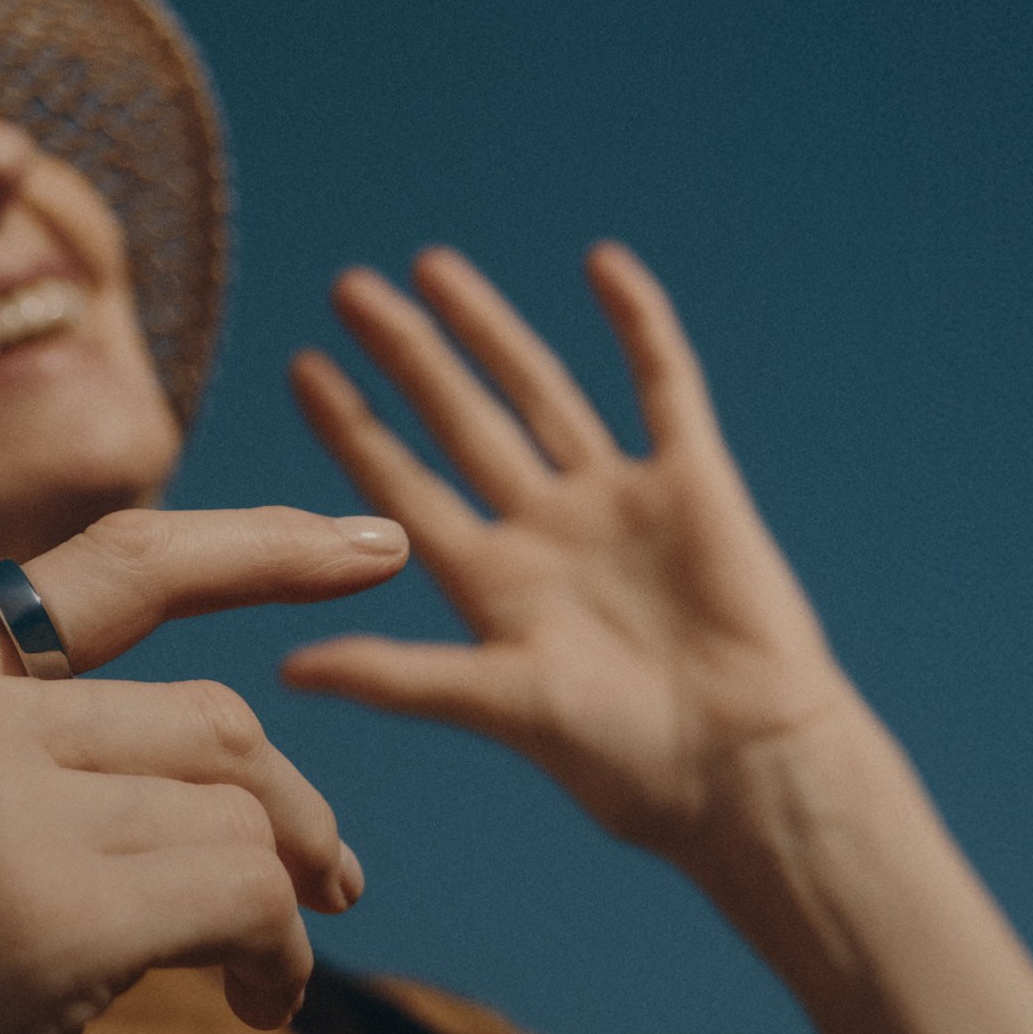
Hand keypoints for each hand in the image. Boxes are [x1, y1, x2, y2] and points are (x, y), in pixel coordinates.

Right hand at [0, 506, 405, 1033]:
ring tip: (268, 980)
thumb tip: (200, 782)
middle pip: (210, 719)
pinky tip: (259, 1012)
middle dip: (293, 807)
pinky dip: (280, 957)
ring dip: (287, 899)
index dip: (259, 545)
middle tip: (337, 885)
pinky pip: (247, 896)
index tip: (369, 543)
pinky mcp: (49, 919)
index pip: (114, 562)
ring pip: (239, 812)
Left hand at [285, 244, 858, 863]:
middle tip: (348, 288)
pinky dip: (638, 324)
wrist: (750, 771)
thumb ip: (396, 675)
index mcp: (492, 588)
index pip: (401, 487)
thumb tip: (282, 671)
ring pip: (543, 393)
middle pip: (462, 422)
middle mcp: (547, 535)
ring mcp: (619, 504)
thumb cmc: (627, 759)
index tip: (301, 367)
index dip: (353, 430)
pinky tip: (602, 263)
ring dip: (490, 330)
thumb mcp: (498, 708)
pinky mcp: (695, 485)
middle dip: (407, 358)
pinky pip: (663, 385)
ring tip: (431, 267)